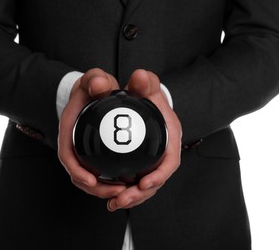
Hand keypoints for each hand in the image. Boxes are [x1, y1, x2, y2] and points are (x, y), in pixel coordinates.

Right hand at [57, 68, 127, 198]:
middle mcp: (74, 144)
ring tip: (125, 194)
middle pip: (78, 174)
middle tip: (118, 192)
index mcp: (69, 129)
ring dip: (105, 190)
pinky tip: (128, 185)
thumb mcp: (94, 79)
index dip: (76, 170)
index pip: (67, 154)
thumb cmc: (93, 86)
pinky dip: (111, 183)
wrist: (95, 90)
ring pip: (90, 179)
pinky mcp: (94, 156)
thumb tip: (100, 84)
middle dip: (96, 188)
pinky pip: (100, 175)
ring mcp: (84, 152)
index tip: (91, 180)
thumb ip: (96, 79)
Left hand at [107, 69, 181, 210]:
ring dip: (130, 198)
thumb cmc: (146, 94)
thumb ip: (144, 81)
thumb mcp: (146, 85)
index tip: (144, 183)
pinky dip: (123, 192)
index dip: (159, 175)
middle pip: (156, 180)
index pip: (170, 161)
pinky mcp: (141, 166)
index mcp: (170, 137)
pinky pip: (134, 184)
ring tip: (112, 203)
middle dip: (140, 194)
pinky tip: (108, 198)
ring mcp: (151, 161)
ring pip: (144, 187)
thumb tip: (139, 75)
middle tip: (121, 199)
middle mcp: (163, 153)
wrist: (141, 101)